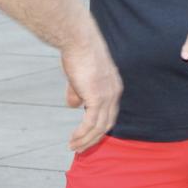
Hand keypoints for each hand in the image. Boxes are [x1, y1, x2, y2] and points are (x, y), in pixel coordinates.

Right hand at [60, 33, 121, 151]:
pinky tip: (73, 140)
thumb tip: (73, 105)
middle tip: (82, 148)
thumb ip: (77, 91)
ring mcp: (107, 96)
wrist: (78, 39)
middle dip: (94, 139)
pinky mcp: (97, 98)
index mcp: (113, 86)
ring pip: (99, 128)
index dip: (100, 126)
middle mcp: (114, 93)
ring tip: (74, 148)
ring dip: (86, 140)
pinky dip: (82, 135)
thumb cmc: (77, 51)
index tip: (89, 136)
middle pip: (107, 124)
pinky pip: (90, 124)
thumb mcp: (78, 75)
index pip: (109, 112)